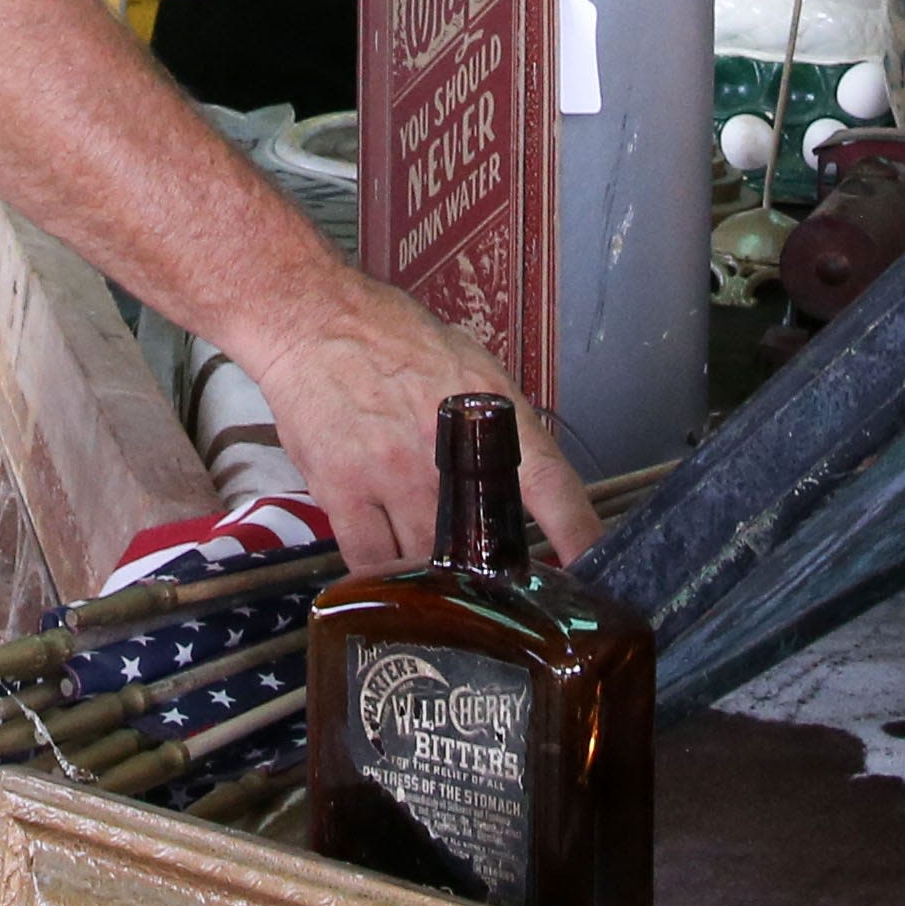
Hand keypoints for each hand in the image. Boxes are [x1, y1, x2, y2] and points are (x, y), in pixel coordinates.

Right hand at [236, 271, 603, 572]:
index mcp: (492, 412)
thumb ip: (495, 424)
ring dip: (435, 579)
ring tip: (438, 583)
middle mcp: (448, 451)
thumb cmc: (395, 337)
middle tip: (493, 583)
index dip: (577, 531)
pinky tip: (389, 580)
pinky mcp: (343, 492)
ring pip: (427, 562)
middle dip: (491, 570)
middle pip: (483, 543)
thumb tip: (517, 472)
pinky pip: (370, 563)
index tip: (590, 564)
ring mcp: (394, 475)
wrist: (314, 322)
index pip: (549, 482)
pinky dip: (383, 580)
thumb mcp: (469, 366)